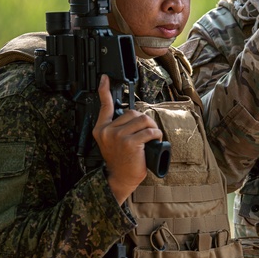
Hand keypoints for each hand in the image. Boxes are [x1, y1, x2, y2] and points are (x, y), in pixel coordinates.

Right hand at [91, 75, 162, 202]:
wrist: (120, 179)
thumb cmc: (120, 162)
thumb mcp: (112, 142)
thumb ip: (116, 128)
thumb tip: (133, 116)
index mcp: (101, 129)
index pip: (104, 106)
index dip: (104, 90)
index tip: (105, 78)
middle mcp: (107, 131)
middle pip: (133, 112)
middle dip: (145, 121)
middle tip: (148, 132)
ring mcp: (118, 136)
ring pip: (143, 120)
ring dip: (152, 127)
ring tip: (152, 137)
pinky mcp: (130, 143)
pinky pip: (149, 131)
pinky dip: (156, 135)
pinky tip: (155, 141)